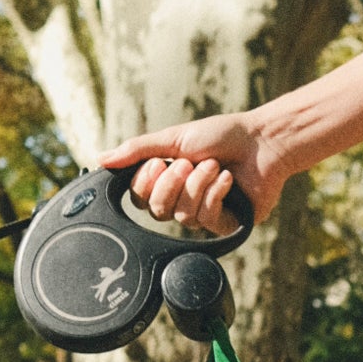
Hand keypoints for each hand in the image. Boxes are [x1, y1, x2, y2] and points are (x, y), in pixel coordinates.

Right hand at [95, 113, 282, 236]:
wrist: (262, 142)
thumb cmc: (221, 136)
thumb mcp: (173, 138)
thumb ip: (137, 150)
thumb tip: (100, 160)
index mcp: (167, 180)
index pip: (139, 197)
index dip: (145, 184)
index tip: (159, 162)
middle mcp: (182, 200)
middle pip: (157, 210)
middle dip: (172, 183)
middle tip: (189, 162)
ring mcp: (204, 215)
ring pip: (182, 215)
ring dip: (198, 184)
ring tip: (215, 165)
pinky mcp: (226, 225)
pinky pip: (206, 219)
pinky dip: (216, 193)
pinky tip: (228, 179)